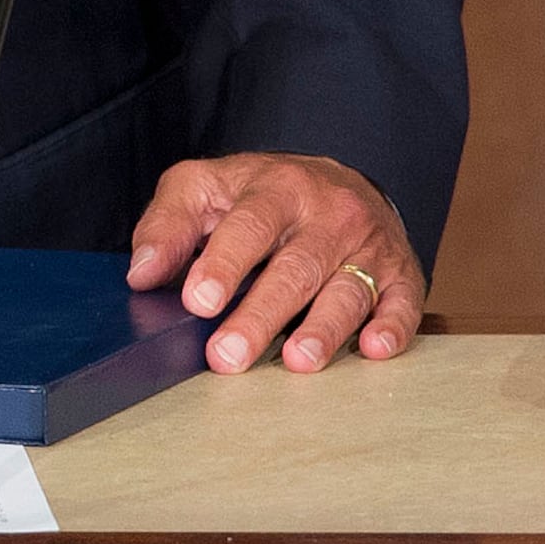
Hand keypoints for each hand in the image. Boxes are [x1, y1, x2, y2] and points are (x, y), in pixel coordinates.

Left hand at [126, 153, 425, 373]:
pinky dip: (393, 326)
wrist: (340, 182)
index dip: (224, 263)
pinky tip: (375, 347)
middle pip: (296, 267)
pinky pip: (403, 300)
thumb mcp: (207, 188)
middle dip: (261, 314)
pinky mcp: (401, 274)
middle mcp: (328, 214)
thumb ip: (170, 224)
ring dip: (324, 328)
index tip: (198, 299)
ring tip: (298, 361)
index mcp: (277, 188)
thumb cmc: (261, 195)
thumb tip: (141, 273)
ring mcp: (368, 245)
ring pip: (348, 289)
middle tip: (227, 355)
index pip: (250, 224)